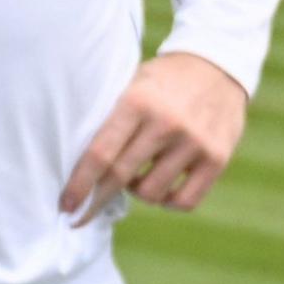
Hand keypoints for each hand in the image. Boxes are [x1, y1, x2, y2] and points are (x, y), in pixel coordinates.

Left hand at [63, 52, 248, 218]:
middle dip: (95, 201)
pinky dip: (167, 202)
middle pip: (121, 176)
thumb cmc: (160, 81)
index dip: (79, 184)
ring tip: (135, 176)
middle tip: (80, 216)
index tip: (64, 206)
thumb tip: (74, 164)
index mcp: (136, 102)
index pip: (100, 153)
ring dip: (135, 193)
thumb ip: (109, 120)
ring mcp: (195, 143)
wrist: (217, 66)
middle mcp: (166, 124)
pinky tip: (161, 188)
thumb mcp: (128, 84)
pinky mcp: (218, 159)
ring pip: (151, 193)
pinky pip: (185, 201)